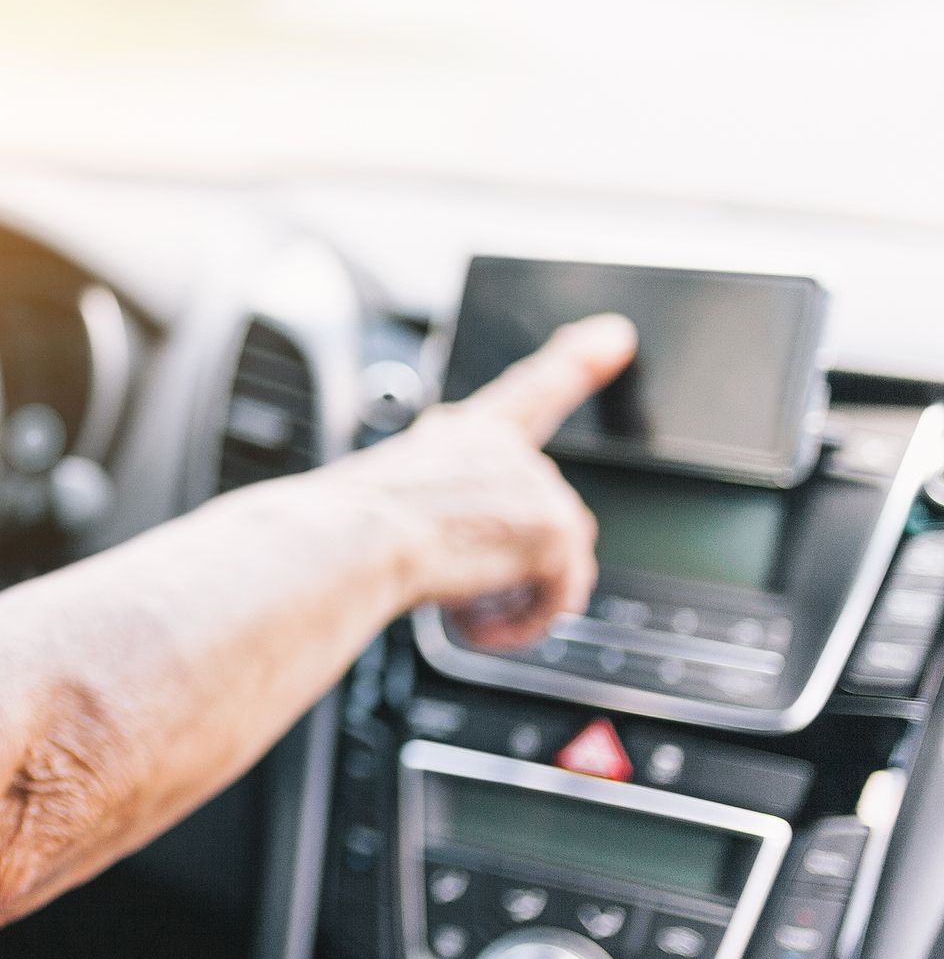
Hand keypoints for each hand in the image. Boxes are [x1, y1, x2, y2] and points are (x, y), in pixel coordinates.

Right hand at [323, 314, 636, 648]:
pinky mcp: (552, 526)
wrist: (346, 542)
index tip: (614, 336)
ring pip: (557, 562)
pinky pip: (560, 598)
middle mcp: (504, 449)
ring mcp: (533, 483)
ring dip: (513, 594)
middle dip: (509, 562)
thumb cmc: (344, 529)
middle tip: (453, 580)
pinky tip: (476, 621)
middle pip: (545, 515)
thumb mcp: (391, 501)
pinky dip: (522, 622)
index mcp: (462, 434)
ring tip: (457, 602)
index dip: (577, 358)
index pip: (533, 387)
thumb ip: (445, 512)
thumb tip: (470, 551)